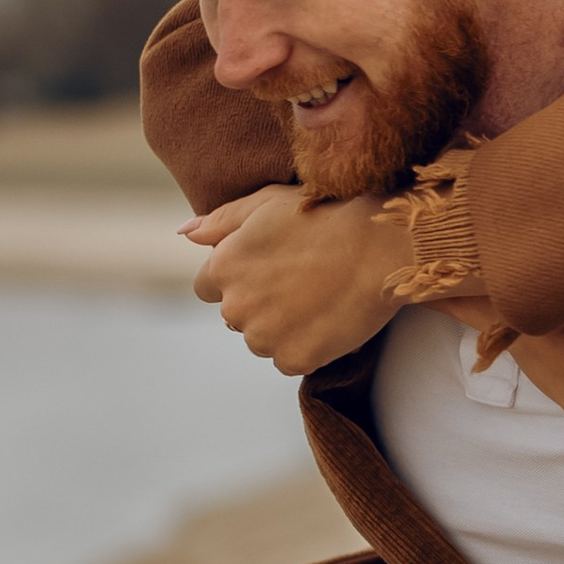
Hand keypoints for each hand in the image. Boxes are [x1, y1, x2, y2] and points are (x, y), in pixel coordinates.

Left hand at [184, 185, 400, 372]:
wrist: (378, 246)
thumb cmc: (325, 217)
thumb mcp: (266, 203)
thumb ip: (220, 221)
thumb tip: (185, 234)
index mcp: (222, 267)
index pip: (208, 288)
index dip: (238, 279)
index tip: (268, 270)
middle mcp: (235, 306)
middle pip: (236, 317)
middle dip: (259, 304)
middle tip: (300, 282)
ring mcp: (264, 337)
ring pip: (263, 340)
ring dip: (281, 328)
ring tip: (316, 299)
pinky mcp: (295, 359)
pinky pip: (290, 360)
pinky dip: (306, 346)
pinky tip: (327, 319)